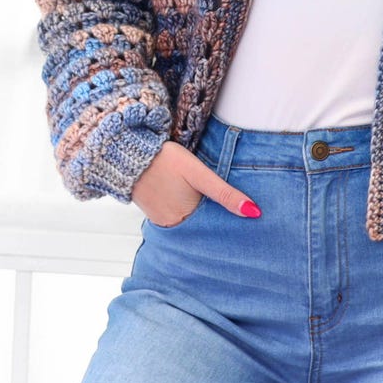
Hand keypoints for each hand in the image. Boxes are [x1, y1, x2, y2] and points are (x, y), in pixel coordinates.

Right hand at [130, 141, 259, 226]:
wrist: (128, 152)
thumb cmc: (165, 160)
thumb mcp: (199, 174)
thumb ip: (225, 194)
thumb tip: (254, 212)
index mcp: (184, 219)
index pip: (214, 230)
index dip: (230, 226)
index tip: (247, 225)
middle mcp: (171, 225)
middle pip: (202, 229)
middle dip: (217, 224)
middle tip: (239, 220)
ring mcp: (161, 220)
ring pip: (190, 223)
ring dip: (203, 217)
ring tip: (220, 210)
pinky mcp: (154, 212)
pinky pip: (177, 217)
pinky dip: (188, 212)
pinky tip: (196, 202)